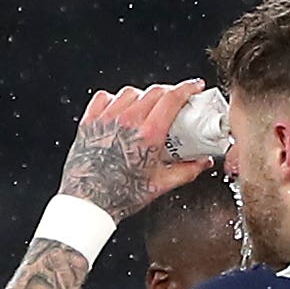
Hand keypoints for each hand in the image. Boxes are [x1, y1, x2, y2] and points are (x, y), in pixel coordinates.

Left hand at [58, 82, 216, 219]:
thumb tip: (201, 163)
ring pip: (130, 92)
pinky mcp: (90, 121)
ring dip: (143, 96)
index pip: (172, 99)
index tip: (194, 87)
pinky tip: (120, 108)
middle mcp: (127, 121)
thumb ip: (186, 171)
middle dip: (169, 93)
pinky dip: (115, 98)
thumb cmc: (119, 194)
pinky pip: (104, 97)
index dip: (187, 89)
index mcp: (148, 135)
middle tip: (174, 102)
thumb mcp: (160, 185)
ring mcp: (107, 118)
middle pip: (154, 92)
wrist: (88, 201)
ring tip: (147, 109)